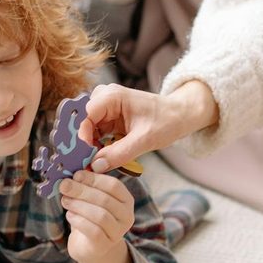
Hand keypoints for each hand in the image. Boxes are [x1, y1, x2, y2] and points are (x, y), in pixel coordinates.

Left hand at [60, 170, 134, 262]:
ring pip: (100, 215)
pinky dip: (78, 220)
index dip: (94, 179)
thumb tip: (73, 171)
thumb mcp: (91, 198)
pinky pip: (93, 230)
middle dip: (82, 191)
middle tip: (64, 185)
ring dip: (79, 205)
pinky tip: (69, 215)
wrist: (90, 247)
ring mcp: (118, 232)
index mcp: (126, 200)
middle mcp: (126, 216)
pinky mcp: (105, 245)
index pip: (114, 185)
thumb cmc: (89, 217)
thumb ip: (87, 185)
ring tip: (65, 200)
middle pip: (105, 199)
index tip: (76, 174)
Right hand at [80, 81, 217, 172]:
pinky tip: (101, 159)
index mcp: (112, 96)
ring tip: (94, 164)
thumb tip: (95, 166)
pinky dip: (96, 147)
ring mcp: (106, 109)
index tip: (86, 157)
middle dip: (82, 143)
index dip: (82, 137)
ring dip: (88, 147)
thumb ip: (120, 153)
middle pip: (82, 122)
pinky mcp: (108, 119)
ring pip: (86, 130)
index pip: (85, 115)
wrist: (180, 115)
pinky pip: (94, 134)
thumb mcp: (145, 140)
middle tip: (85, 164)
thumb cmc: (166, 121)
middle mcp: (105, 98)